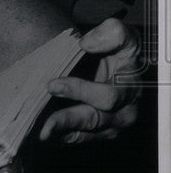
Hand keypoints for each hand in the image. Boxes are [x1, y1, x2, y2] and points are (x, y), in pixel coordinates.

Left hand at [39, 18, 141, 143]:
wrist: (112, 62)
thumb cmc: (115, 47)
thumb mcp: (120, 34)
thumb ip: (111, 33)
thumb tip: (87, 43)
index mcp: (130, 87)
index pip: (107, 96)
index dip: (80, 91)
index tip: (53, 85)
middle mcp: (126, 110)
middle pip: (95, 120)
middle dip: (68, 120)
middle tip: (45, 124)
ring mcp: (114, 125)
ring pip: (87, 133)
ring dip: (63, 134)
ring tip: (42, 135)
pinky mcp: (101, 132)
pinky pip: (82, 139)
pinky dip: (64, 138)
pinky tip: (48, 138)